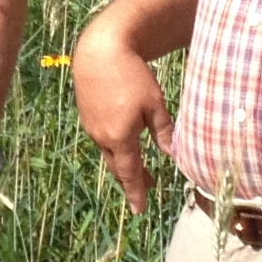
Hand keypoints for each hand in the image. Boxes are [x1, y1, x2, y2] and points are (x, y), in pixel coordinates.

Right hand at [71, 22, 173, 211]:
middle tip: (147, 187)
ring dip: (122, 161)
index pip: (130, 173)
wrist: (99, 51)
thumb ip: (164, 131)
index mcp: (120, 137)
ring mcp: (91, 127)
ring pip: (109, 152)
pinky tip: (123, 138)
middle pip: (117, 167)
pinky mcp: (86, 115)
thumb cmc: (131, 75)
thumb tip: (174, 155)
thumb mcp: (154, 104)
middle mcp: (102, 137)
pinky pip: (102, 138)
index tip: (140, 210)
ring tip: (137, 164)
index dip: (136, 192)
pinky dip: (114, 145)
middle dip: (131, 180)